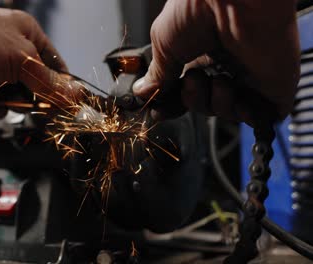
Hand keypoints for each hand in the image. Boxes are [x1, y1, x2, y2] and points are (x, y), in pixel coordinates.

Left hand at [0, 0, 77, 103]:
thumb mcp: (19, 59)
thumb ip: (47, 82)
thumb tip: (75, 95)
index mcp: (29, 36)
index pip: (55, 66)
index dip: (62, 86)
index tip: (68, 107)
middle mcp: (12, 52)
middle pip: (36, 84)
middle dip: (37, 99)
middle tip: (40, 110)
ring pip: (15, 96)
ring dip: (15, 105)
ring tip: (10, 103)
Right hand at [133, 0, 299, 123]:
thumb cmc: (199, 7)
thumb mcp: (164, 41)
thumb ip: (157, 73)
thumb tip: (144, 92)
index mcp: (200, 53)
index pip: (185, 90)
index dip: (172, 103)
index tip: (159, 109)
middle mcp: (225, 64)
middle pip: (203, 104)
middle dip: (192, 100)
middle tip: (190, 80)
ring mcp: (250, 76)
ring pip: (225, 113)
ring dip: (213, 103)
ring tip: (215, 79)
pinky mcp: (272, 87)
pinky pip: (256, 118)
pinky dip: (241, 113)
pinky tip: (233, 90)